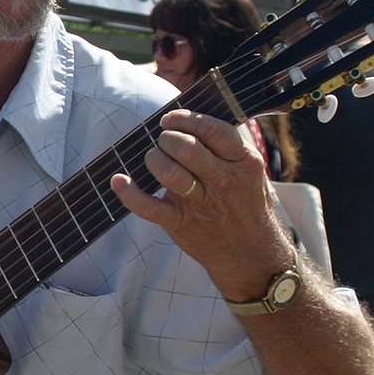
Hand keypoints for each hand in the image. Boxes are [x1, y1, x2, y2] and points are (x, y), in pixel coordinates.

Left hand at [110, 108, 296, 301]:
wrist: (253, 256)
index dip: (186, 119)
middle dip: (167, 138)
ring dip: (154, 159)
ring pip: (169, 173)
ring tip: (154, 159)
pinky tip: (119, 180)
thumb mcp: (250, 171)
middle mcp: (223, 181)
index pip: (213, 130)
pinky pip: (149, 207)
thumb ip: (227, 146)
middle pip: (187, 148)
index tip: (171, 118)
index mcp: (244, 162)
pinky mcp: (180, 223)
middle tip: (164, 141)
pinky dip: (129, 193)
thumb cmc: (248, 205)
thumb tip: (190, 118)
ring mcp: (201, 204)